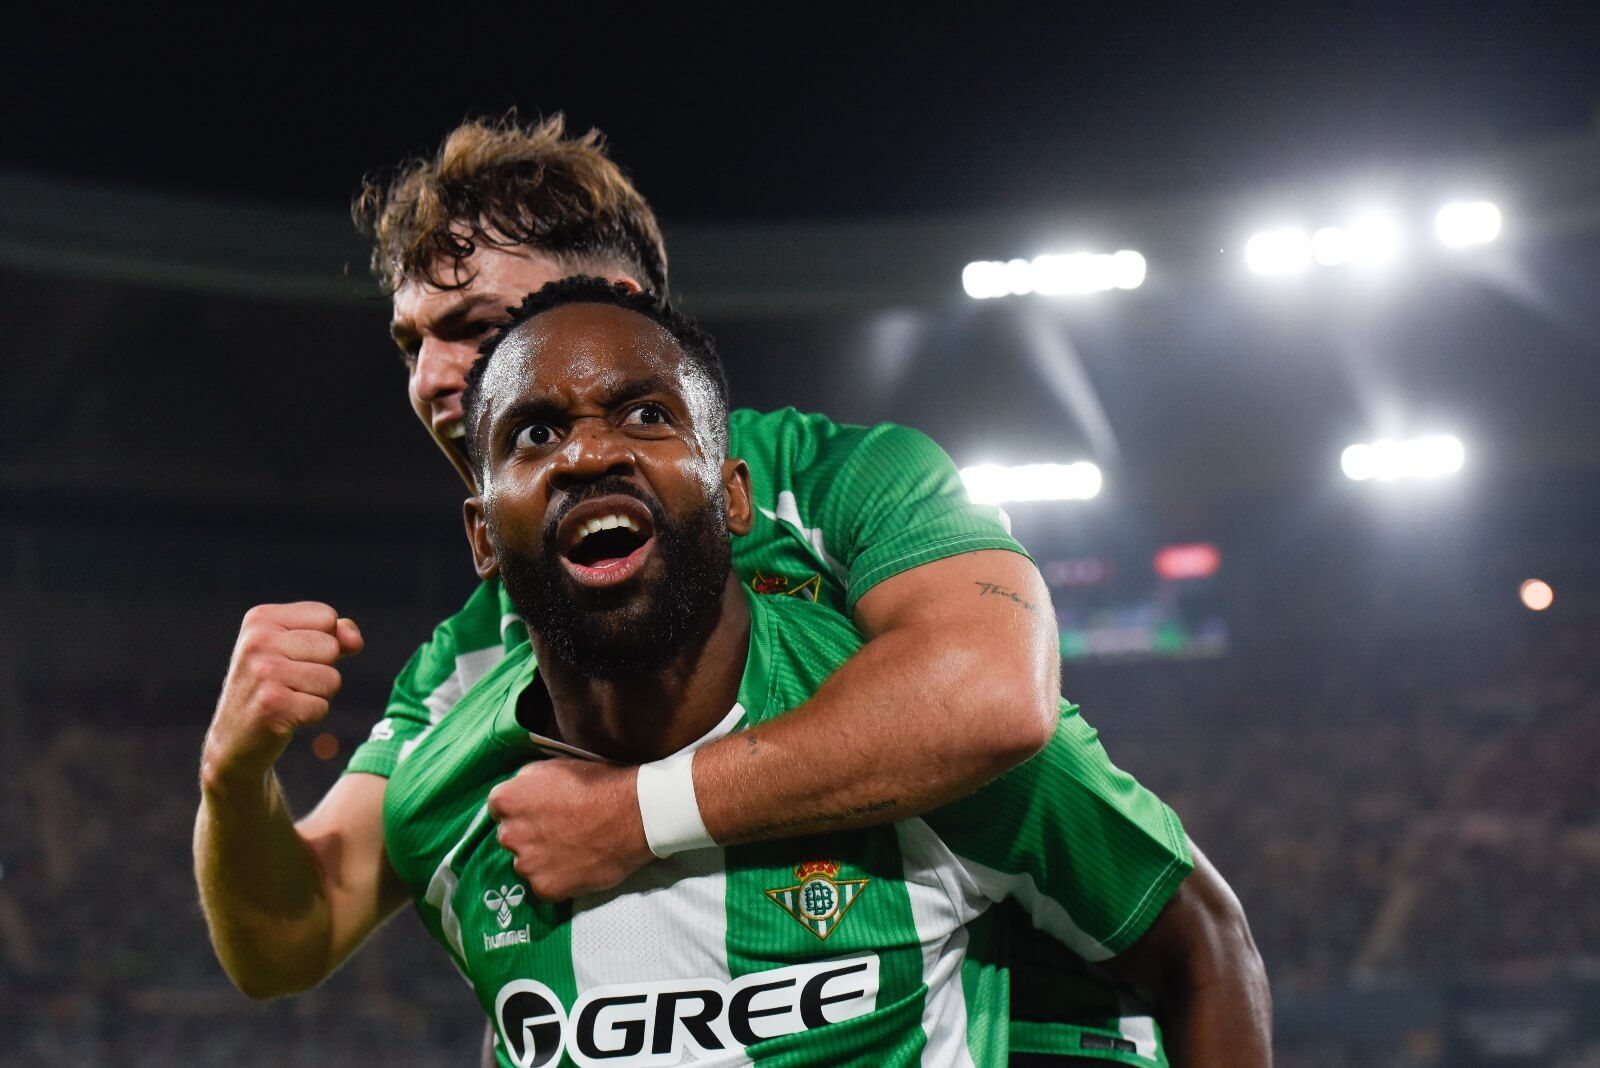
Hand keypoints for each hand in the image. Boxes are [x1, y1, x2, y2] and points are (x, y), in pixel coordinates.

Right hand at [202, 602, 363, 791]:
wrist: (234, 739)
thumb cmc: (272, 687)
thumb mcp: (295, 650)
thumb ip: (332, 633)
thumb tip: (355, 639)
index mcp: (261, 618)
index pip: (326, 616)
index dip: (324, 641)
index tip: (293, 658)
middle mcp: (258, 641)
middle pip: (331, 646)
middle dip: (322, 669)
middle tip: (289, 684)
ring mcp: (263, 672)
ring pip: (331, 678)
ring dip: (318, 695)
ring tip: (287, 699)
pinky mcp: (272, 704)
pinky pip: (322, 706)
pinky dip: (310, 716)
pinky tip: (284, 717)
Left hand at [486, 758, 652, 899]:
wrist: (635, 815)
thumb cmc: (598, 784)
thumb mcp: (556, 766)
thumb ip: (528, 780)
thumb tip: (520, 791)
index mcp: (506, 800)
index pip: (500, 809)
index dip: (523, 809)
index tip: (543, 810)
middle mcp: (508, 835)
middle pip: (511, 837)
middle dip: (530, 834)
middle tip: (561, 830)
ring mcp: (526, 865)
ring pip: (527, 863)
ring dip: (543, 858)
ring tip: (573, 848)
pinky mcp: (545, 889)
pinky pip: (545, 884)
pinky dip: (558, 878)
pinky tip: (579, 864)